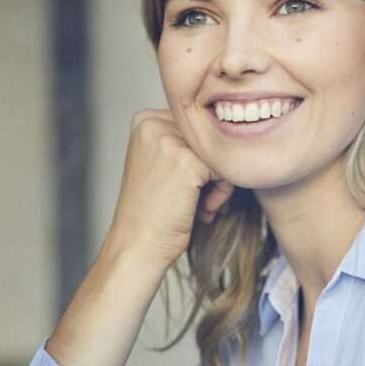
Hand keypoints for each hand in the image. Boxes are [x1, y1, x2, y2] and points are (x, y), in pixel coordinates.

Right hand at [106, 109, 234, 265]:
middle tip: (198, 199)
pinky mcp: (186, 162)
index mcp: (144, 120)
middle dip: (211, 169)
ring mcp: (168, 141)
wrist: (137, 245)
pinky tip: (203, 210)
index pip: (196, 127)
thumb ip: (183, 140)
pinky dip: (222, 193)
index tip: (188, 184)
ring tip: (201, 205)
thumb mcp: (160, 162)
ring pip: (219, 152)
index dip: (199, 157)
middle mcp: (153, 124)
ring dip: (218, 182)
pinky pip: (225, 169)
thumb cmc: (153, 211)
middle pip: (209, 137)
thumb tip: (227, 124)